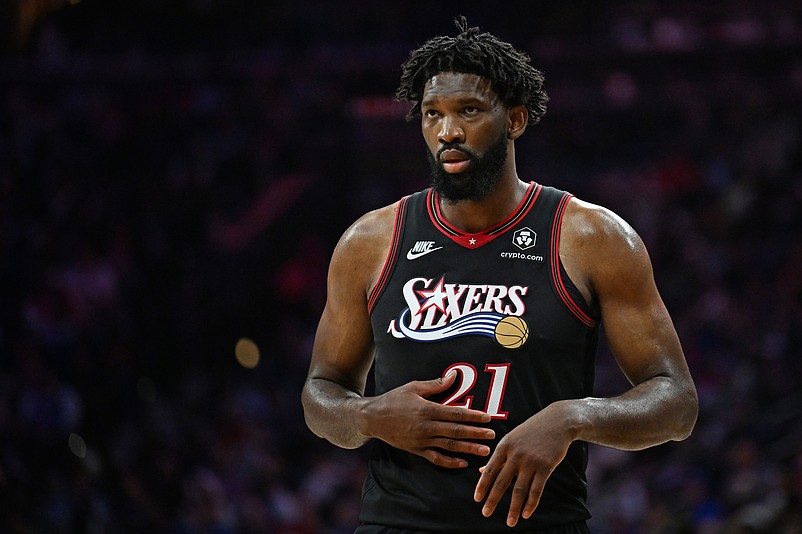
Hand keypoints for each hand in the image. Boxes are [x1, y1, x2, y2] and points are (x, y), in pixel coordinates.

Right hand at [362, 372, 495, 467]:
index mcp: (427, 409)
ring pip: (449, 446)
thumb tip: (454, 376)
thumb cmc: (393, 399)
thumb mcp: (413, 387)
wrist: (373, 418)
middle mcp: (426, 427)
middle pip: (456, 431)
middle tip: (492, 436)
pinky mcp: (416, 450)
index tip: (487, 418)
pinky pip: (436, 458)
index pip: (455, 413)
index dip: (473, 416)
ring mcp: (421, 440)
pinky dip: (450, 462)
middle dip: (476, 433)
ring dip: (468, 449)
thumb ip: (435, 384)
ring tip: (484, 451)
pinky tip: (463, 463)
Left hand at [473, 403, 575, 526]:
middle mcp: (515, 454)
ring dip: (513, 508)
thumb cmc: (531, 431)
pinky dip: (531, 504)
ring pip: (519, 489)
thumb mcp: (511, 439)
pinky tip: (526, 514)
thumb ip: (498, 457)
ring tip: (509, 522)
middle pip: (501, 481)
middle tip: (485, 513)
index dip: (482, 485)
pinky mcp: (545, 467)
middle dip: (493, 499)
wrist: (557, 422)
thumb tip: (481, 472)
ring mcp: (531, 461)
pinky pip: (537, 489)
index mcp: (504, 446)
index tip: (477, 499)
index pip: (490, 470)